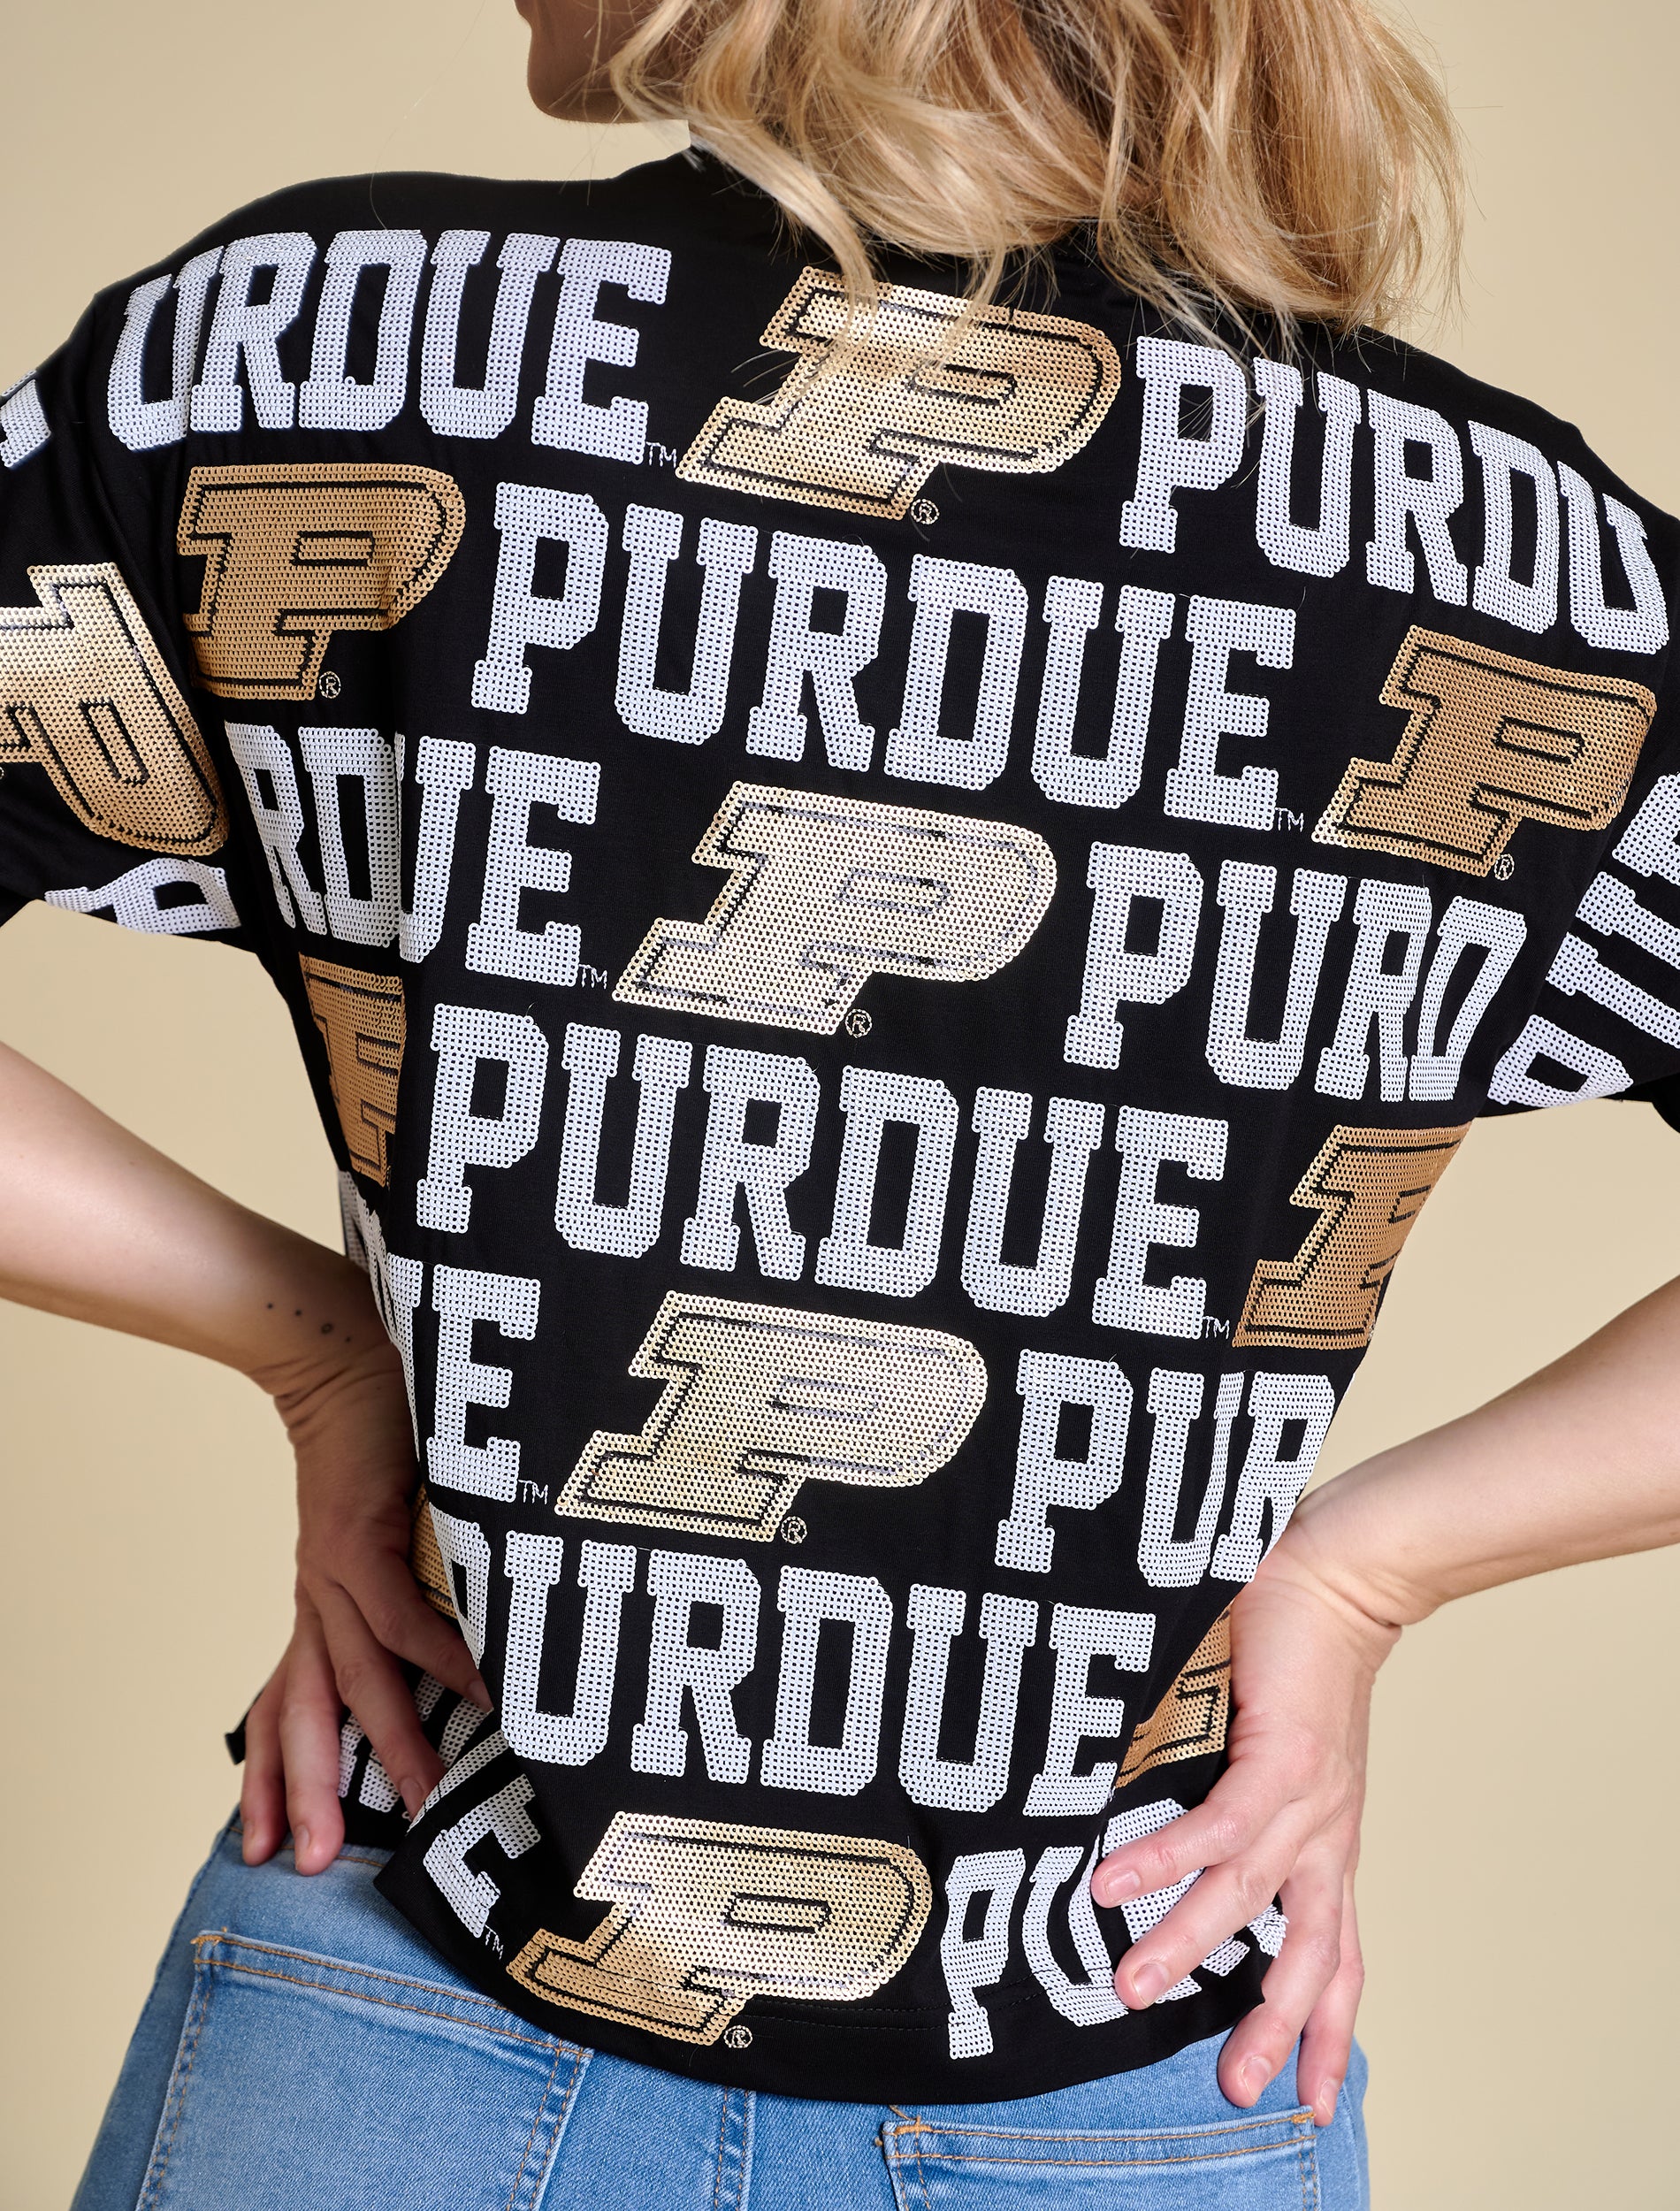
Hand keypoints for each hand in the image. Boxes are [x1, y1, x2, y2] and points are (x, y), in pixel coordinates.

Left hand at [239, 1316, 487, 1871]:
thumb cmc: (386, 1430)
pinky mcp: (364, 1539)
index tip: (271, 1845)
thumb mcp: (394, 1522)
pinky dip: (446, 1660)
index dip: (277, 1774)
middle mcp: (320, 1599)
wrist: (345, 1349)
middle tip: (315, 1866)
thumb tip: (487, 1624)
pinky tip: (484, 1697)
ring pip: (354, 1682)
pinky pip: (406, 1618)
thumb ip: (423, 1574)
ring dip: (391, 1747)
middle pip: (308, 1712)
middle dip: (310, 1793)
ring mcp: (336, 1572)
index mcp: (323, 1601)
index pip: (290, 1701)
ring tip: (426, 1805)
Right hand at [1090, 1515, 1396, 2125]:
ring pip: (1248, 1899)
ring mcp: (1308, 1801)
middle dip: (1271, 2027)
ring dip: (1186, 1946)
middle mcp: (1325, 1836)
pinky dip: (1165, 1858)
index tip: (1304, 2097)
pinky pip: (1221, 1829)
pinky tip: (1115, 1883)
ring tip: (1130, 1986)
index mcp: (1326, 1842)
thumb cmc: (1293, 1651)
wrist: (1339, 1575)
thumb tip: (1151, 1832)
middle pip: (1308, 1958)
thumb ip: (1230, 1796)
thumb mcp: (1274, 1751)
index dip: (1322, 2028)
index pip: (1335, 1956)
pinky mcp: (1281, 1758)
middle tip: (1237, 2090)